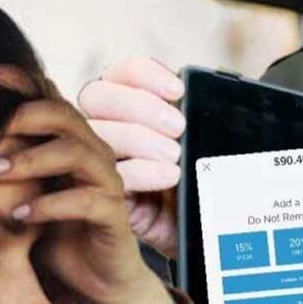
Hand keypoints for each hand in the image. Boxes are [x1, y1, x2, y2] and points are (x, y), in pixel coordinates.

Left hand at [0, 63, 179, 303]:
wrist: (96, 281)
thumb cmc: (53, 235)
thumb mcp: (21, 196)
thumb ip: (1, 168)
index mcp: (69, 141)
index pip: (47, 96)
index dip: (17, 80)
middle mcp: (92, 153)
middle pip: (62, 113)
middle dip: (20, 117)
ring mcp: (106, 182)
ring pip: (75, 151)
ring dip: (30, 159)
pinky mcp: (114, 214)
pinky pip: (85, 201)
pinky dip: (49, 206)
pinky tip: (19, 216)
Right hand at [78, 58, 184, 257]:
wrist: (206, 230)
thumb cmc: (203, 178)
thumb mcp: (203, 141)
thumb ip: (195, 113)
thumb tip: (198, 88)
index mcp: (130, 104)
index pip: (122, 72)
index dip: (145, 74)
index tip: (179, 90)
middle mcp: (105, 125)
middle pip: (98, 95)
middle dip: (139, 106)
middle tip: (177, 128)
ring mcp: (96, 158)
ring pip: (97, 131)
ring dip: (140, 139)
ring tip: (175, 158)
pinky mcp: (98, 194)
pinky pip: (103, 173)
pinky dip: (139, 170)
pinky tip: (168, 176)